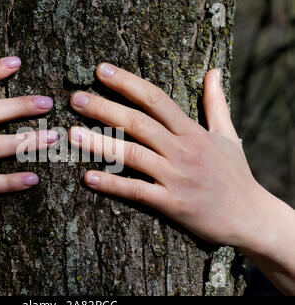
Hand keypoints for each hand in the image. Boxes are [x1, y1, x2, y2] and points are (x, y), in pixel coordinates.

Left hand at [69, 64, 272, 248]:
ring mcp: (176, 176)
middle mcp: (182, 150)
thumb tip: (213, 71)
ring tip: (72, 134)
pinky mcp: (172, 203)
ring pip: (132, 155)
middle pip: (138, 123)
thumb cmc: (235, 174)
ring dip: (100, 144)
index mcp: (192, 131)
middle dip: (104, 108)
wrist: (249, 216)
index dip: (128, 83)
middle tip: (75, 99)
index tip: (102, 71)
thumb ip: (216, 102)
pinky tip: (88, 178)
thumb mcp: (228, 134)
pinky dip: (112, 184)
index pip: (156, 100)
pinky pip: (137, 191)